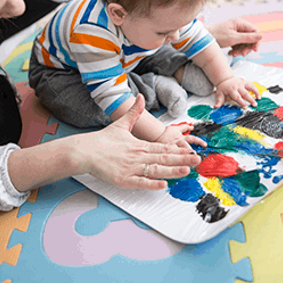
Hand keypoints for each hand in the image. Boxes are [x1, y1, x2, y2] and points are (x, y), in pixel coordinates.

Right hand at [85, 95, 201, 189]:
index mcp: (140, 145)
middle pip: (164, 158)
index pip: (164, 147)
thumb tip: (139, 96)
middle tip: (197, 161)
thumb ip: (134, 112)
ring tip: (186, 171)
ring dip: (172, 170)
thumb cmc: (103, 140)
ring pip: (156, 170)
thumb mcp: (121, 123)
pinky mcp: (123, 180)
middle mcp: (138, 156)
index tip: (191, 151)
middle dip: (182, 160)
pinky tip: (162, 185)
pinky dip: (152, 184)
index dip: (179, 150)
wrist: (85, 151)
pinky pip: (140, 183)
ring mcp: (131, 168)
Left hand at [206, 18, 261, 56]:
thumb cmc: (217, 36)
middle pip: (250, 38)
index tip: (254, 50)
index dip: (256, 41)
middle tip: (242, 54)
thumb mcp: (233, 38)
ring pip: (244, 43)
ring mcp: (235, 32)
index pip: (254, 31)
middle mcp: (239, 27)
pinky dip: (236, 50)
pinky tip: (230, 53)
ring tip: (234, 54)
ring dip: (241, 50)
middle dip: (247, 47)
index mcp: (240, 23)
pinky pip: (238, 45)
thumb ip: (248, 37)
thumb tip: (261, 36)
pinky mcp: (232, 38)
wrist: (203, 39)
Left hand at [214, 76, 259, 107]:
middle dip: (250, 99)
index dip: (241, 102)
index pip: (237, 97)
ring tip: (258, 99)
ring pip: (250, 87)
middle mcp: (237, 86)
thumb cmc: (223, 88)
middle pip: (245, 93)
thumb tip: (216, 107)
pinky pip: (252, 85)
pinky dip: (255, 89)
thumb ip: (219, 101)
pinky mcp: (245, 81)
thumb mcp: (220, 94)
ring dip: (255, 93)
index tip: (245, 107)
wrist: (225, 79)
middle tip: (254, 105)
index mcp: (231, 89)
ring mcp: (242, 83)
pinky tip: (258, 95)